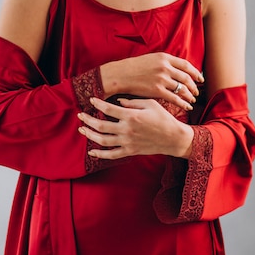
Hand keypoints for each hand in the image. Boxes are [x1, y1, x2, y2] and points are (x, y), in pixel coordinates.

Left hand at [77, 96, 193, 159]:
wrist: (173, 138)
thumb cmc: (163, 118)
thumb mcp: (150, 104)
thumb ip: (132, 102)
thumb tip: (118, 101)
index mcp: (132, 116)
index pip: (109, 109)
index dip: (97, 103)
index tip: (91, 99)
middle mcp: (127, 130)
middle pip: (101, 125)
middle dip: (88, 119)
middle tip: (80, 114)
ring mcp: (127, 142)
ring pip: (103, 140)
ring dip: (90, 134)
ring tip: (82, 128)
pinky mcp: (130, 151)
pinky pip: (111, 154)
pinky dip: (100, 154)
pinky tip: (91, 150)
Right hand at [100, 52, 203, 110]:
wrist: (120, 75)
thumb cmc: (134, 67)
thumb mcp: (151, 59)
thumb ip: (165, 62)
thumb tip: (177, 69)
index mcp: (164, 57)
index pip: (186, 65)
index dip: (195, 72)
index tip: (200, 78)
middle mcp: (165, 67)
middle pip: (187, 78)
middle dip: (194, 86)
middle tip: (196, 92)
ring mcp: (162, 79)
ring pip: (182, 89)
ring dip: (189, 95)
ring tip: (191, 100)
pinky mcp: (157, 91)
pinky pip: (175, 98)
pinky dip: (183, 103)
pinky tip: (186, 106)